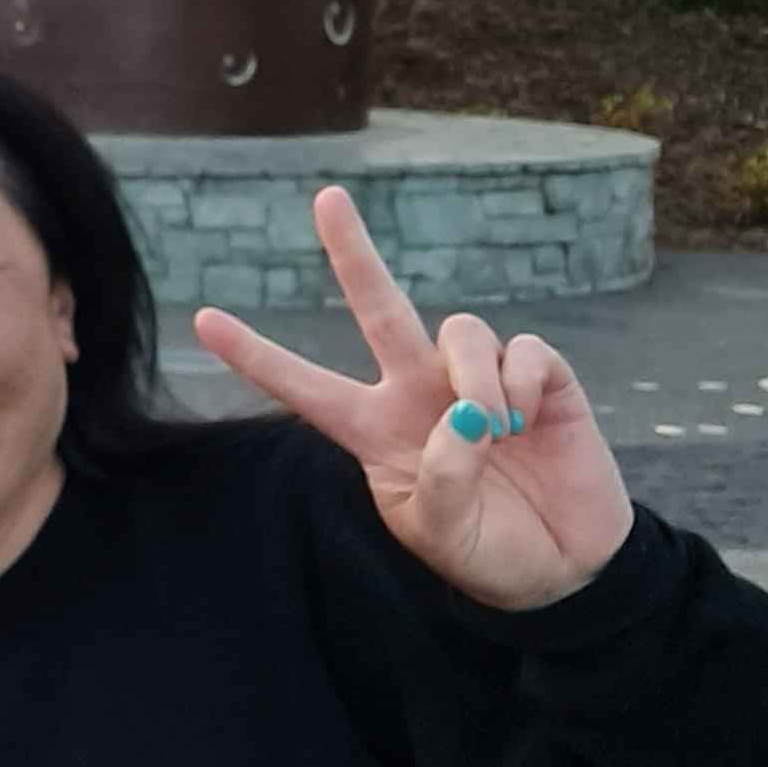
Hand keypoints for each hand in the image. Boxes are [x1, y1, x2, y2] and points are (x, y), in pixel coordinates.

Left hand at [191, 187, 634, 611]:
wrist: (565, 569)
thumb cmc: (486, 551)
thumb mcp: (441, 532)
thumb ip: (441, 479)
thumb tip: (464, 417)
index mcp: (376, 432)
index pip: (305, 388)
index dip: (257, 357)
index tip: (201, 321)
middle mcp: (419, 393)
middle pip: (378, 309)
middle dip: (354, 253)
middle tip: (327, 198)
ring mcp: (477, 381)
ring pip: (461, 329)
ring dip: (474, 378)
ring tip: (495, 431)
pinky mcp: (542, 381)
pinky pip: (524, 350)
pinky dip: (525, 382)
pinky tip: (533, 421)